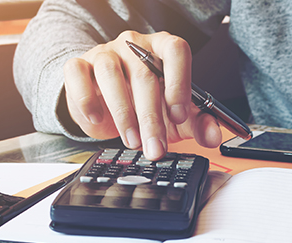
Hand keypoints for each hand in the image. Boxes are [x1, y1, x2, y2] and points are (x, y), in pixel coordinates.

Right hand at [63, 30, 221, 159]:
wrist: (107, 104)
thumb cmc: (147, 104)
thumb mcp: (177, 118)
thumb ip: (199, 124)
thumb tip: (214, 136)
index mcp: (163, 49)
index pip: (176, 50)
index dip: (179, 82)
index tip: (178, 115)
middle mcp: (134, 46)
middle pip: (145, 74)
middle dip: (152, 119)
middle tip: (156, 148)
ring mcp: (106, 52)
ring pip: (112, 75)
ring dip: (124, 114)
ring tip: (133, 142)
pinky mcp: (79, 64)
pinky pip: (78, 74)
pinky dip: (86, 99)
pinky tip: (97, 118)